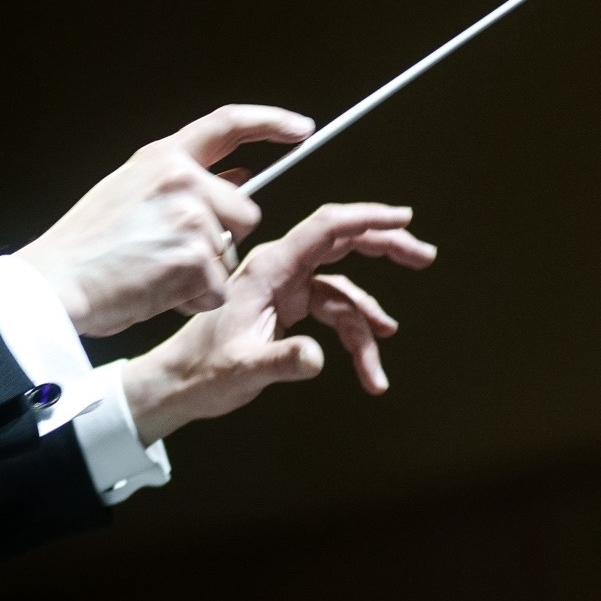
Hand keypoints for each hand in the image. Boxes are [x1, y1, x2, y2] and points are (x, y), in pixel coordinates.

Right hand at [18, 105, 313, 336]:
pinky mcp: (194, 259)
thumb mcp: (129, 193)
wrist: (56, 283)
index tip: (300, 129)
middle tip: (174, 255)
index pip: (228, 124)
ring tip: (156, 274)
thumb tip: (241, 176)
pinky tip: (157, 293)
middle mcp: (181, 180)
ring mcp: (190, 218)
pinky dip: (194, 300)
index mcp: (163, 158)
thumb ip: (181, 183)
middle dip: (223, 238)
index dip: (270, 122)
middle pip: (245, 211)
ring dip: (204, 274)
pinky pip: (217, 287)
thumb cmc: (86, 247)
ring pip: (230, 254)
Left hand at [119, 202, 437, 444]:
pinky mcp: (288, 307)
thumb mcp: (242, 368)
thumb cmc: (200, 371)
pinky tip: (368, 366)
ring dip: (369, 318)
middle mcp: (280, 271)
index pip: (326, 228)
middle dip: (385, 248)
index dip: (367, 217)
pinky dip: (354, 337)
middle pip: (342, 244)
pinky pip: (334, 312)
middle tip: (423, 255)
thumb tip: (317, 358)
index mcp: (269, 269)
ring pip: (343, 289)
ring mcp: (286, 288)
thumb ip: (282, 361)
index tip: (403, 217)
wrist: (177, 383)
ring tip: (382, 356)